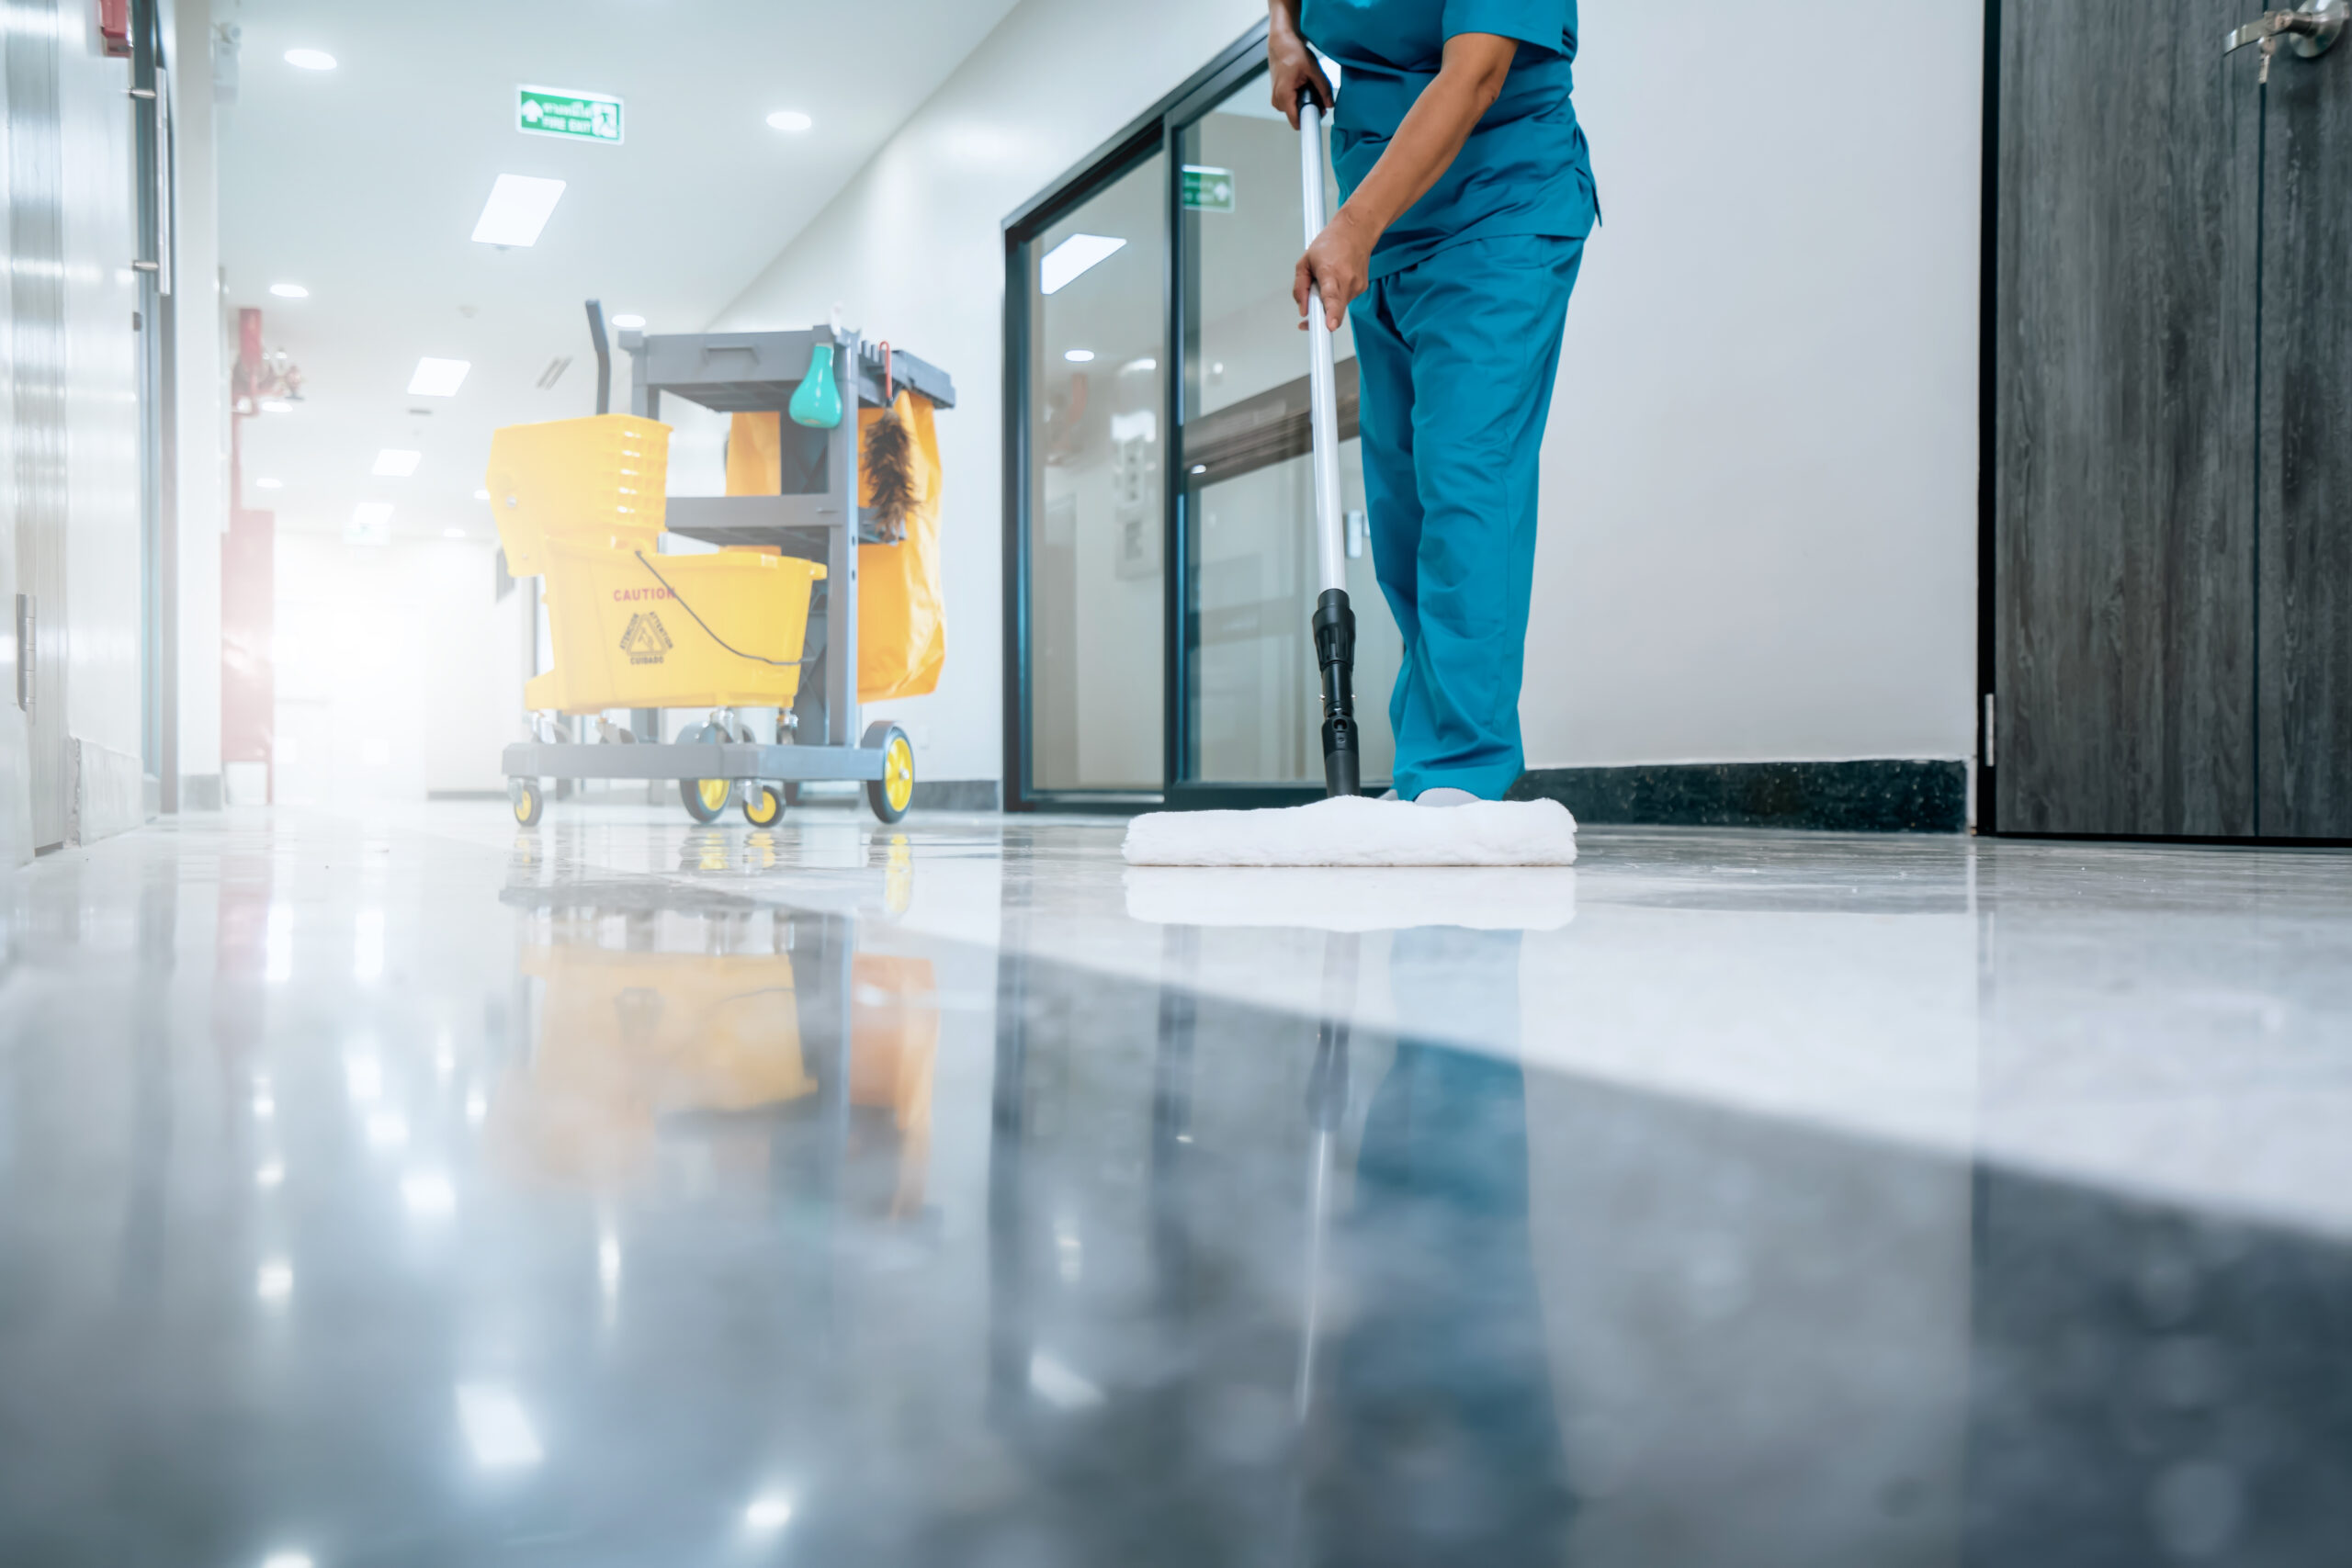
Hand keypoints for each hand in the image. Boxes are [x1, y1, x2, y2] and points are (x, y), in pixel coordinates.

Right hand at [1268, 8, 1332, 128]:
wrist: (1280, 42)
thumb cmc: (1292, 52)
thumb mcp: (1313, 69)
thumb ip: (1323, 88)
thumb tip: (1330, 104)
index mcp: (1284, 95)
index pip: (1296, 122)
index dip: (1309, 122)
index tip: (1317, 122)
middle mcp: (1277, 100)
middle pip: (1298, 115)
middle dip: (1310, 107)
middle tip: (1315, 91)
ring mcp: (1276, 98)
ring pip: (1295, 109)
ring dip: (1305, 101)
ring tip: (1306, 83)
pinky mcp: (1278, 95)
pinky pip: (1291, 103)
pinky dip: (1299, 97)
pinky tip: (1301, 83)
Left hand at [1294, 209, 1372, 330]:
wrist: (1356, 231)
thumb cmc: (1332, 242)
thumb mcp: (1305, 261)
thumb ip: (1300, 288)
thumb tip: (1303, 310)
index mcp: (1331, 272)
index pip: (1332, 298)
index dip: (1332, 314)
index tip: (1330, 326)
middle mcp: (1347, 281)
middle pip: (1333, 310)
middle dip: (1320, 315)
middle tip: (1310, 308)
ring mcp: (1357, 287)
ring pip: (1337, 306)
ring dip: (1328, 300)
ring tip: (1327, 279)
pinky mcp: (1361, 289)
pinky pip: (1343, 300)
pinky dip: (1336, 295)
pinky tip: (1336, 279)